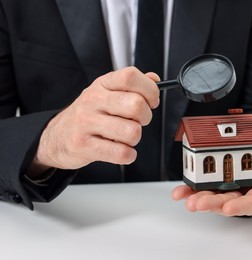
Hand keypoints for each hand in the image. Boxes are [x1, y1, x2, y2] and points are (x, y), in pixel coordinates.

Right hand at [28, 67, 159, 177]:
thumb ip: (132, 86)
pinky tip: (121, 150)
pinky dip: (128, 155)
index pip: (130, 76)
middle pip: (136, 105)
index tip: (152, 101)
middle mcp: (93, 100)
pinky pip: (121, 153)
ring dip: (135, 139)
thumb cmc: (89, 115)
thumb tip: (154, 79)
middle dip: (146, 118)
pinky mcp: (84, 145)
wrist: (57, 137)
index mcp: (102, 84)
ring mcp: (86, 122)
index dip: (149, 89)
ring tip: (125, 137)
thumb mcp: (107, 93)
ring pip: (132, 132)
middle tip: (138, 122)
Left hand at [171, 141, 251, 216]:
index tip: (232, 207)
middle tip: (199, 204)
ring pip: (212, 196)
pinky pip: (200, 186)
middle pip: (229, 201)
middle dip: (214, 204)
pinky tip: (178, 192)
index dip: (244, 205)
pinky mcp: (214, 181)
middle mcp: (244, 190)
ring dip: (198, 199)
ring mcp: (227, 187)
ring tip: (186, 199)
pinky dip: (188, 190)